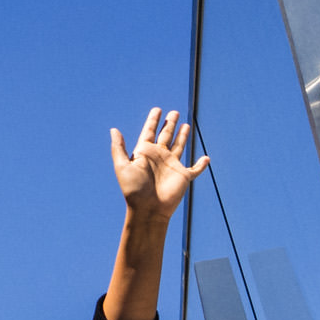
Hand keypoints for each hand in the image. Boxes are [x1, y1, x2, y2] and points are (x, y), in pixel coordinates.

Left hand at [111, 107, 207, 221]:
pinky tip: (206, 158)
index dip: (153, 121)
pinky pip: (195, 169)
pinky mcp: (183, 176)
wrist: (148, 209)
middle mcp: (159, 157)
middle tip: (174, 112)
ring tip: (185, 124)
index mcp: (145, 153)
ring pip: (179, 146)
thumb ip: (118, 148)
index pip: (149, 132)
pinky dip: (201, 164)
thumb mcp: (122, 166)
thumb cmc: (134, 190)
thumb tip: (113, 129)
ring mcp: (172, 166)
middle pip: (165, 135)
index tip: (157, 109)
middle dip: (169, 124)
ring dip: (182, 136)